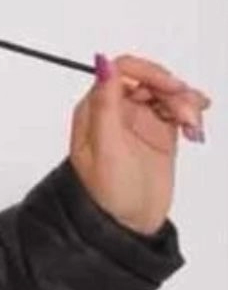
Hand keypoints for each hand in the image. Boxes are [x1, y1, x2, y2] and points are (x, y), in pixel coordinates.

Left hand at [69, 52, 211, 236]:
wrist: (125, 225)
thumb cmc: (106, 193)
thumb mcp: (106, 148)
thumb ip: (106, 105)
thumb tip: (102, 64)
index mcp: (94, 111)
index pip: (121, 71)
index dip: (149, 72)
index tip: (171, 87)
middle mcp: (115, 112)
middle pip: (148, 79)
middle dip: (172, 91)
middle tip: (187, 114)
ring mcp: (138, 122)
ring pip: (166, 93)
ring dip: (185, 103)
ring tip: (192, 127)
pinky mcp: (158, 134)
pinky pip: (177, 110)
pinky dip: (190, 113)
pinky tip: (195, 127)